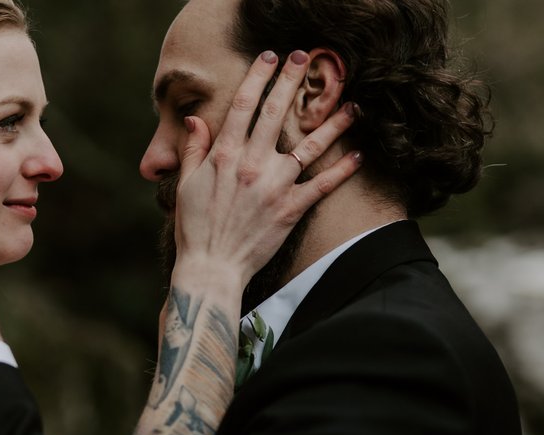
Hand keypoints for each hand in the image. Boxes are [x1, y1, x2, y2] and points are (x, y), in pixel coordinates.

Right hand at [174, 50, 362, 289]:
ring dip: (332, 123)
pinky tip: (359, 155)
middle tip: (306, 58)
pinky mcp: (291, 209)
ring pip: (309, 146)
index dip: (258, 77)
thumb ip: (194, 150)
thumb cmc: (195, 228)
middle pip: (275, 113)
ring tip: (351, 105)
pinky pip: (323, 185)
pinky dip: (342, 170)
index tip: (269, 58)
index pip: (243, 105)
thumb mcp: (185, 185)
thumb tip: (196, 120)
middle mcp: (252, 165)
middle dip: (292, 82)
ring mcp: (274, 186)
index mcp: (225, 156)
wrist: (212, 267)